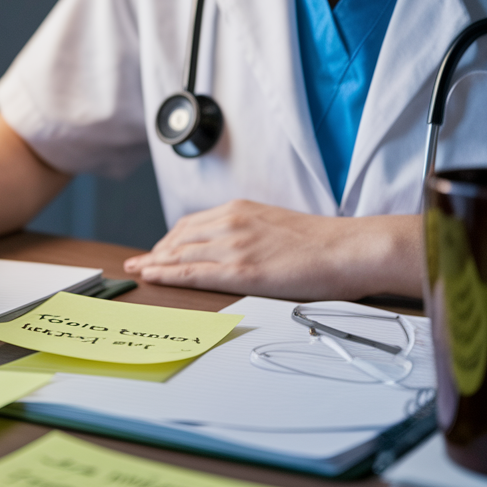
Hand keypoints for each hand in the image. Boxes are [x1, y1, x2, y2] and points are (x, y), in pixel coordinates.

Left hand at [122, 200, 421, 299]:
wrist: (349, 249)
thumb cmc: (322, 242)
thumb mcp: (275, 223)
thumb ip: (249, 230)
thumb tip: (235, 245)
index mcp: (239, 209)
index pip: (191, 224)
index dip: (169, 239)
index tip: (155, 249)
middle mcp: (230, 223)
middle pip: (179, 238)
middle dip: (155, 252)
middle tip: (138, 263)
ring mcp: (234, 246)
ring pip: (181, 255)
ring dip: (155, 264)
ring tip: (138, 272)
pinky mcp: (241, 271)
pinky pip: (193, 273)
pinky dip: (167, 275)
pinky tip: (152, 277)